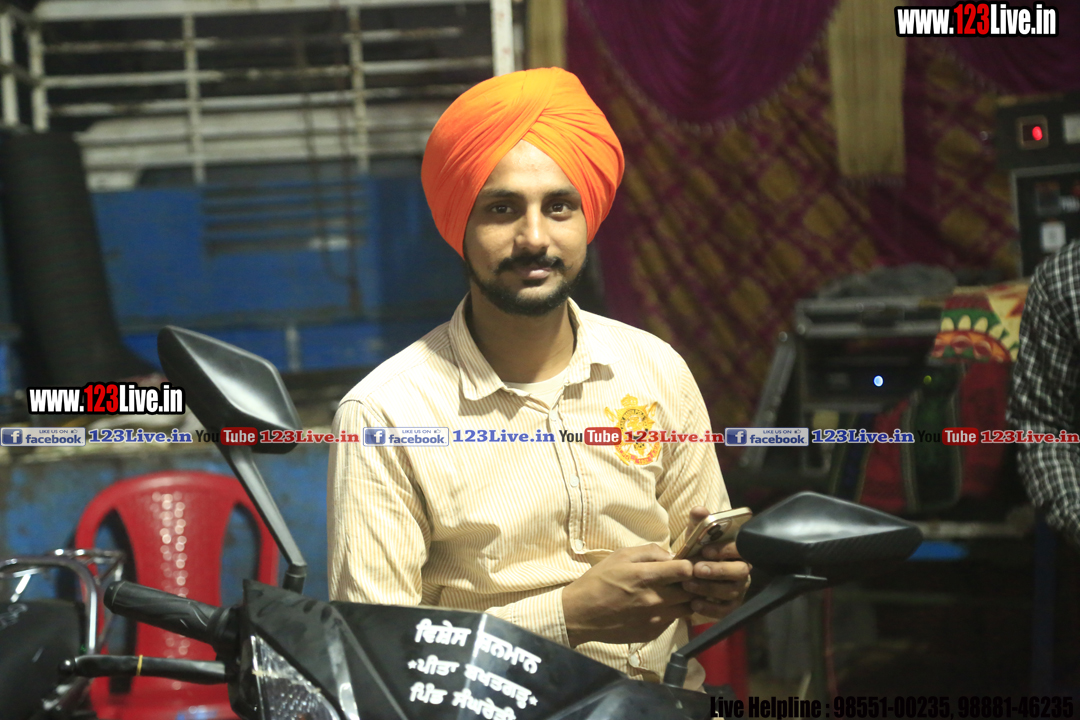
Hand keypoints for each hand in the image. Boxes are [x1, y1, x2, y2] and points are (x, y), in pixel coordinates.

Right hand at [562, 544, 694, 646]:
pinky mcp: (652, 633)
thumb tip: (672, 555)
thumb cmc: (598, 581)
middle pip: (691, 591)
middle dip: (690, 583)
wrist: (581, 614)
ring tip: (670, 594)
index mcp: (646, 577)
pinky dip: (670, 613)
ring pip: (686, 609)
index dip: (690, 566)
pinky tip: (655, 608)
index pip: (686, 570)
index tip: (684, 565)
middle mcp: (655, 600)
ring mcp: (655, 619)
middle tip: (680, 580)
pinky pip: (672, 621)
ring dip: (683, 600)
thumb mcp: (620, 556)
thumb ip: (649, 552)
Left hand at [680, 506, 751, 619]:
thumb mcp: (696, 536)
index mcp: (737, 551)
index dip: (724, 550)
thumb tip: (699, 510)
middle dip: (718, 570)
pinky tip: (694, 604)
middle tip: (696, 569)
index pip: (740, 549)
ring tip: (687, 585)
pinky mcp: (731, 606)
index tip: (705, 550)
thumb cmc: (698, 551)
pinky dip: (710, 609)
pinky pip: (726, 610)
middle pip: (739, 571)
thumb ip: (698, 523)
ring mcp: (738, 590)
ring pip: (730, 591)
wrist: (691, 574)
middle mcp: (742, 570)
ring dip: (708, 588)